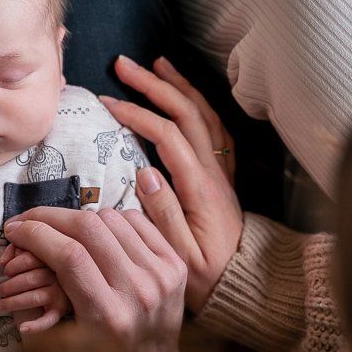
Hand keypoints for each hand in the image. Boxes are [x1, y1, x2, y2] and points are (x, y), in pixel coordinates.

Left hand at [0, 246, 71, 333]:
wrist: (68, 288)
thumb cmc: (40, 268)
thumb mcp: (31, 255)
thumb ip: (17, 250)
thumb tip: (3, 261)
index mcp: (51, 260)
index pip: (31, 259)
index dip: (15, 265)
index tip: (6, 271)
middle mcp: (58, 276)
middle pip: (31, 279)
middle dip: (11, 285)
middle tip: (0, 290)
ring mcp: (61, 294)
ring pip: (35, 298)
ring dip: (14, 302)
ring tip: (2, 305)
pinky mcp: (61, 310)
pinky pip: (49, 320)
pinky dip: (36, 326)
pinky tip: (23, 328)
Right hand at [3, 206, 185, 351]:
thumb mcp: (54, 351)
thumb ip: (29, 306)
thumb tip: (16, 255)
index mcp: (106, 316)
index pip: (69, 255)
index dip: (35, 234)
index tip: (13, 230)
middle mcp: (138, 291)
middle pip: (88, 229)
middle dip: (48, 217)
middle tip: (26, 222)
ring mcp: (161, 275)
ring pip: (111, 219)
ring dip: (77, 218)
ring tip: (58, 231)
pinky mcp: (175, 265)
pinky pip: (136, 221)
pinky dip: (109, 220)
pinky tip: (93, 233)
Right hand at [102, 55, 242, 312]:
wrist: (244, 286)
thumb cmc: (207, 277)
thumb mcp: (180, 256)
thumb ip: (163, 215)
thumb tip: (145, 173)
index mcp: (199, 188)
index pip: (167, 137)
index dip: (137, 115)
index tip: (108, 104)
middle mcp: (214, 172)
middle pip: (186, 113)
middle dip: (153, 85)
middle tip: (122, 64)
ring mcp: (222, 171)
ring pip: (203, 114)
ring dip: (178, 86)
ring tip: (155, 64)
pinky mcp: (223, 176)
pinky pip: (214, 128)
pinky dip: (197, 103)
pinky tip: (184, 94)